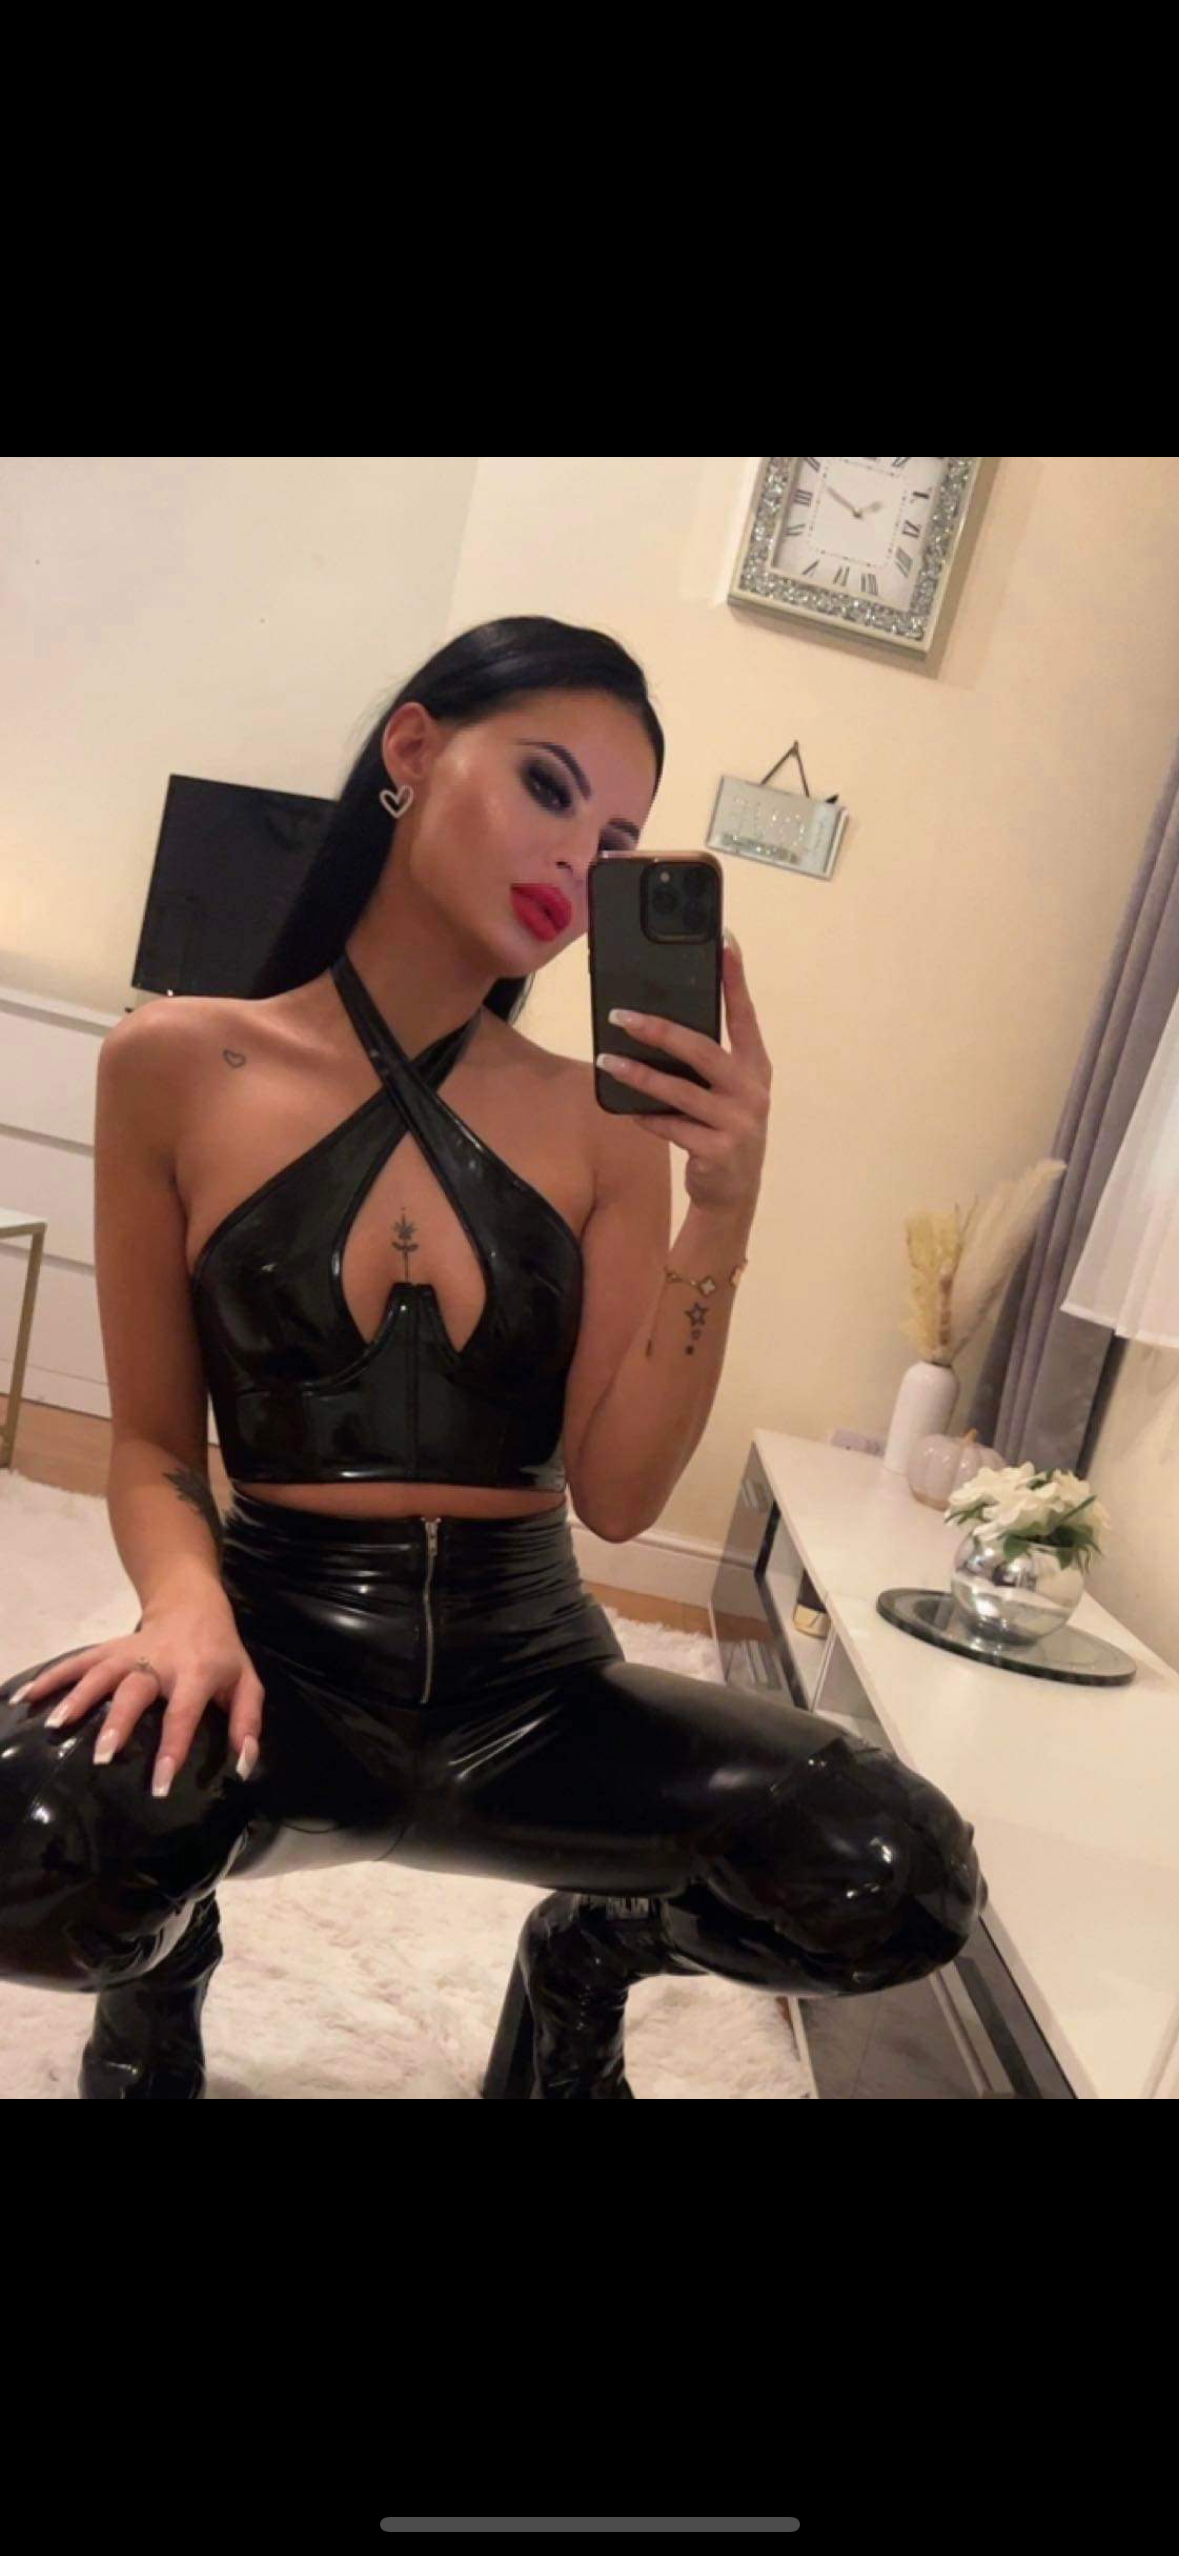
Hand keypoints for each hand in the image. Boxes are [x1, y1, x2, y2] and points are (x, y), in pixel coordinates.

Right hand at [10, 1590, 264, 1798]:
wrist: (193, 1605)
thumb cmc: (221, 1654)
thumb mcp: (246, 1684)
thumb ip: (246, 1724)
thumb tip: (242, 1767)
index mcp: (196, 1672)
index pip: (183, 1713)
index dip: (173, 1748)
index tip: (159, 1786)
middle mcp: (159, 1661)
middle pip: (134, 1690)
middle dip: (117, 1722)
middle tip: (102, 1756)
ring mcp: (129, 1652)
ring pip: (99, 1673)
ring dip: (76, 1698)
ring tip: (54, 1727)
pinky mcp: (107, 1649)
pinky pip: (76, 1662)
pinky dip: (50, 1677)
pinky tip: (26, 1698)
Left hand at [597, 932, 771, 1214]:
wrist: (732, 1193)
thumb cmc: (722, 1129)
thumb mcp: (725, 1092)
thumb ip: (705, 1063)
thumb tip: (654, 1025)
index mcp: (756, 1066)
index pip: (745, 1015)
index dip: (735, 979)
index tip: (724, 941)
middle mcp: (752, 1090)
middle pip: (703, 1050)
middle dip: (661, 1030)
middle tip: (622, 1015)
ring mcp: (737, 1123)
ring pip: (680, 1091)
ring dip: (640, 1075)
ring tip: (608, 1060)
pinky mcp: (716, 1151)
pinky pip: (672, 1127)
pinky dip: (647, 1117)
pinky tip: (626, 1109)